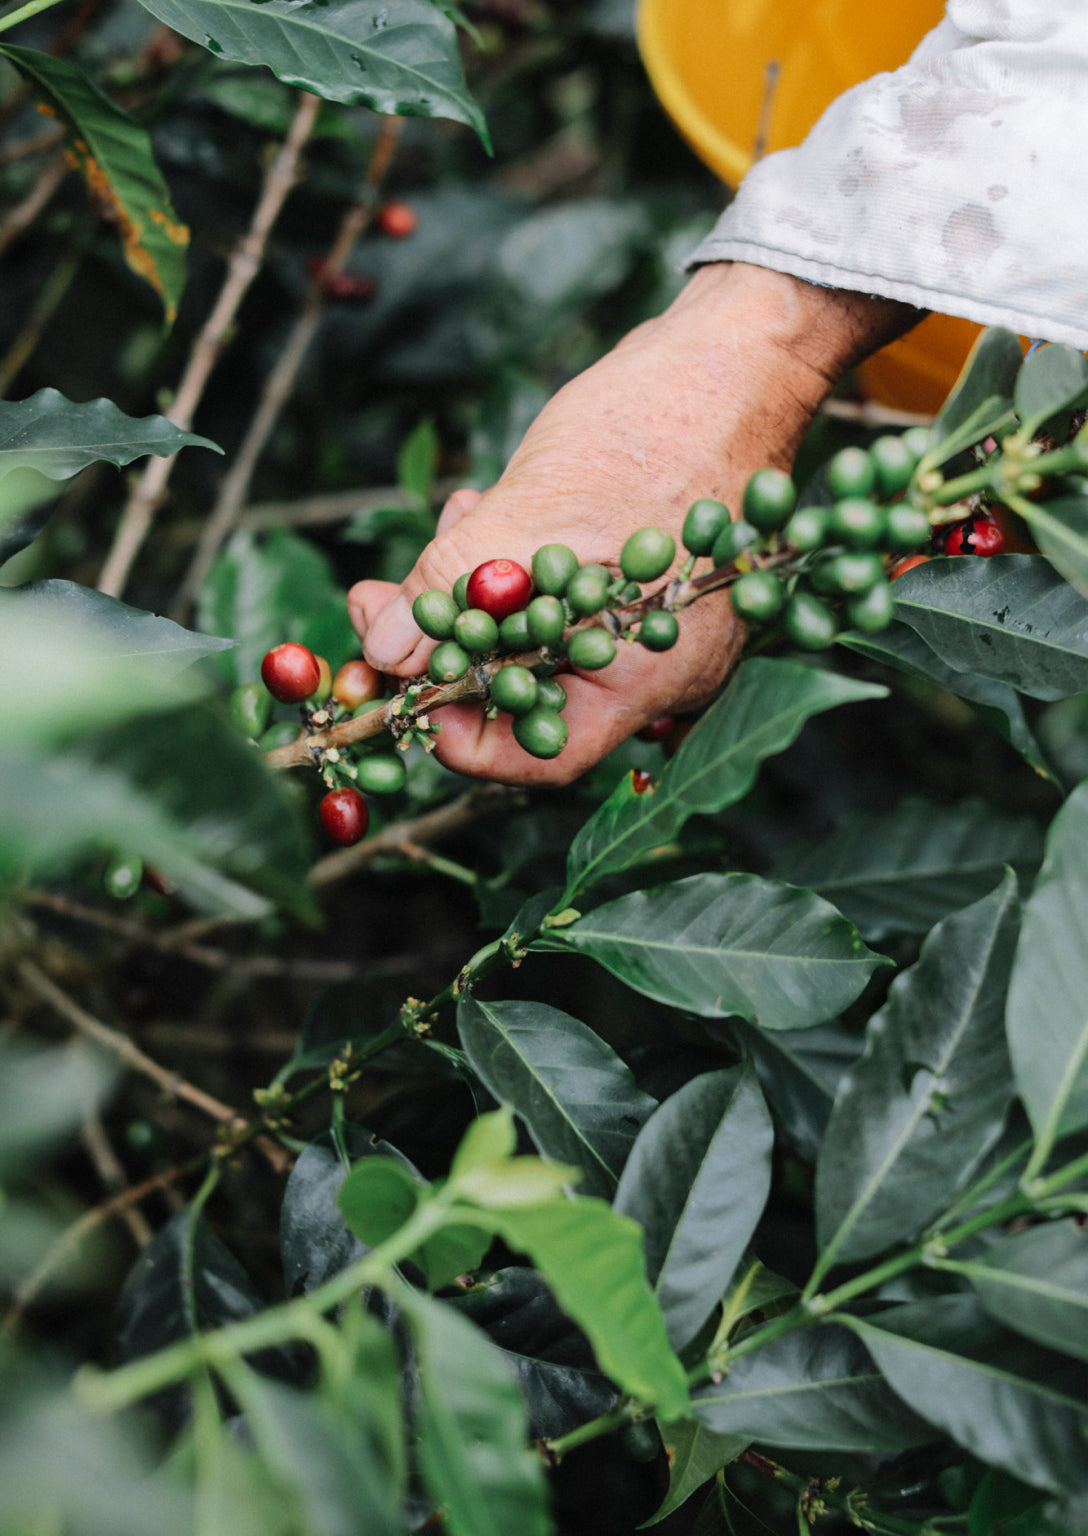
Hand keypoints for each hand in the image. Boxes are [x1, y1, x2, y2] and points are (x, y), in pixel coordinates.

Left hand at [349, 262, 919, 783]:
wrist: (738, 355)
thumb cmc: (661, 431)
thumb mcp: (536, 511)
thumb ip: (455, 585)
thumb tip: (382, 650)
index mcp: (649, 674)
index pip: (546, 754)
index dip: (462, 734)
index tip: (398, 683)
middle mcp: (653, 661)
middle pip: (529, 694)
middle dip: (447, 650)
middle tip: (380, 604)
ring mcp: (647, 616)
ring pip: (534, 638)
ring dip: (470, 594)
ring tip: (446, 524)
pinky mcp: (632, 572)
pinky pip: (556, 593)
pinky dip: (508, 563)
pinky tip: (478, 508)